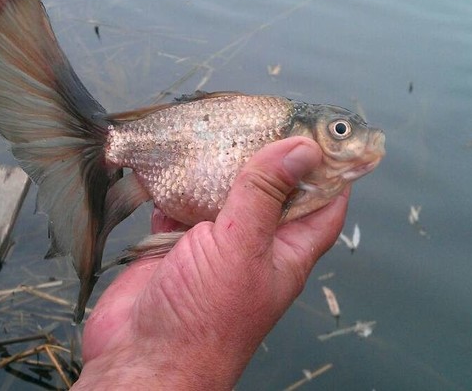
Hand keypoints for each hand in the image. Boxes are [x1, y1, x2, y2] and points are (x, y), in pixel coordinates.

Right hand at [75, 137, 348, 388]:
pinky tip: (172, 157)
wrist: (143, 359)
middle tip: (261, 113)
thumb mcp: (243, 246)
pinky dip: (175, 183)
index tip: (323, 128)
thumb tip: (302, 148)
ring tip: (217, 123)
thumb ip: (266, 193)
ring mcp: (212, 246)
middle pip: (271, 191)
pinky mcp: (174, 245)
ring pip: (223, 194)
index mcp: (286, 251)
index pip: (323, 202)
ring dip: (218, 164)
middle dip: (266, 154)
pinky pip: (179, 204)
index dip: (328, 166)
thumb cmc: (205, 318)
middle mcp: (254, 246)